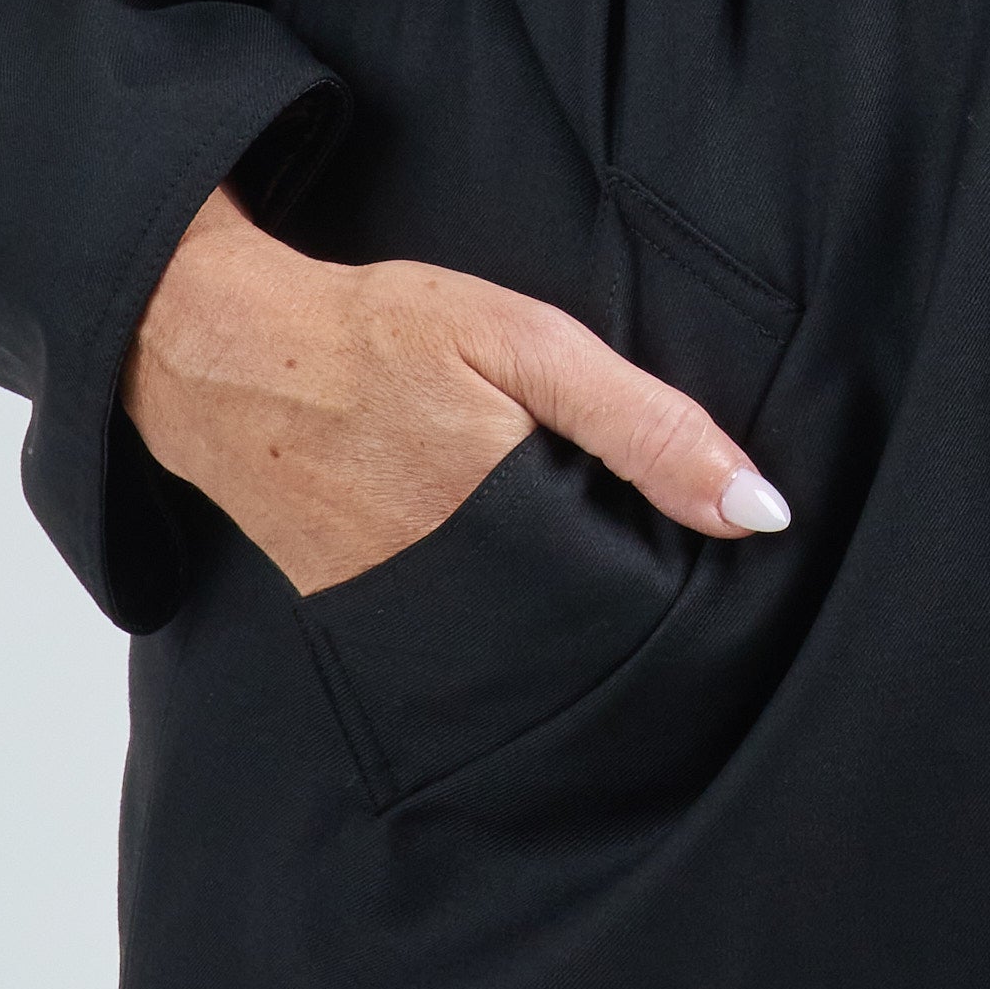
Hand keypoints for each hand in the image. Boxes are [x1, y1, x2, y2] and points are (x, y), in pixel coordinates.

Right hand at [124, 185, 791, 594]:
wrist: (229, 362)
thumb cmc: (384, 336)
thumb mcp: (531, 346)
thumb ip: (647, 426)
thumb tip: (759, 512)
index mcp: (519, 536)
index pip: (641, 609)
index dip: (682, 584)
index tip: (720, 565)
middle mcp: (466, 606)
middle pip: (588, 643)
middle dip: (628, 612)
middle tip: (646, 559)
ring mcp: (413, 628)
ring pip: (528, 652)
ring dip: (568, 621)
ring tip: (590, 564)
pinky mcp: (370, 627)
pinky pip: (464, 641)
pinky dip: (500, 615)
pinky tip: (515, 569)